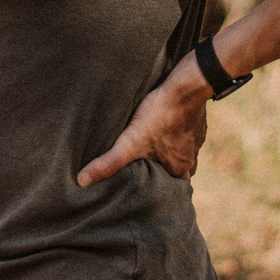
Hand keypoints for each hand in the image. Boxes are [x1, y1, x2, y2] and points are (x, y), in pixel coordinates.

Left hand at [77, 64, 212, 186]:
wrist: (185, 87)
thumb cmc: (159, 115)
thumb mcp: (131, 142)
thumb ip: (109, 162)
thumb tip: (83, 180)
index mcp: (180, 169)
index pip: (173, 191)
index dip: (161, 192)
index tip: (149, 191)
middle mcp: (191, 159)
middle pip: (178, 173)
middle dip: (164, 173)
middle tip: (148, 170)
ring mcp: (196, 140)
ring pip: (183, 154)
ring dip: (170, 153)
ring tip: (152, 149)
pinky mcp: (197, 122)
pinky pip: (187, 134)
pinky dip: (176, 133)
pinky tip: (164, 126)